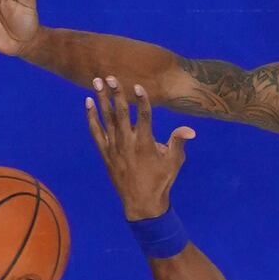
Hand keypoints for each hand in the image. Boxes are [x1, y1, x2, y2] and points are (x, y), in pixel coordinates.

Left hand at [85, 78, 194, 219]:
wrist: (141, 203)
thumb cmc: (161, 180)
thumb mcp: (174, 162)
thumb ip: (178, 142)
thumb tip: (190, 130)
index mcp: (145, 143)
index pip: (144, 116)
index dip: (141, 100)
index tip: (137, 86)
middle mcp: (127, 143)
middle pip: (121, 113)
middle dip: (116, 93)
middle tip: (110, 76)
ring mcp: (114, 147)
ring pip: (107, 119)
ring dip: (102, 99)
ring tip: (96, 82)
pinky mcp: (105, 153)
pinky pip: (96, 132)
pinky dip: (91, 117)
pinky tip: (88, 103)